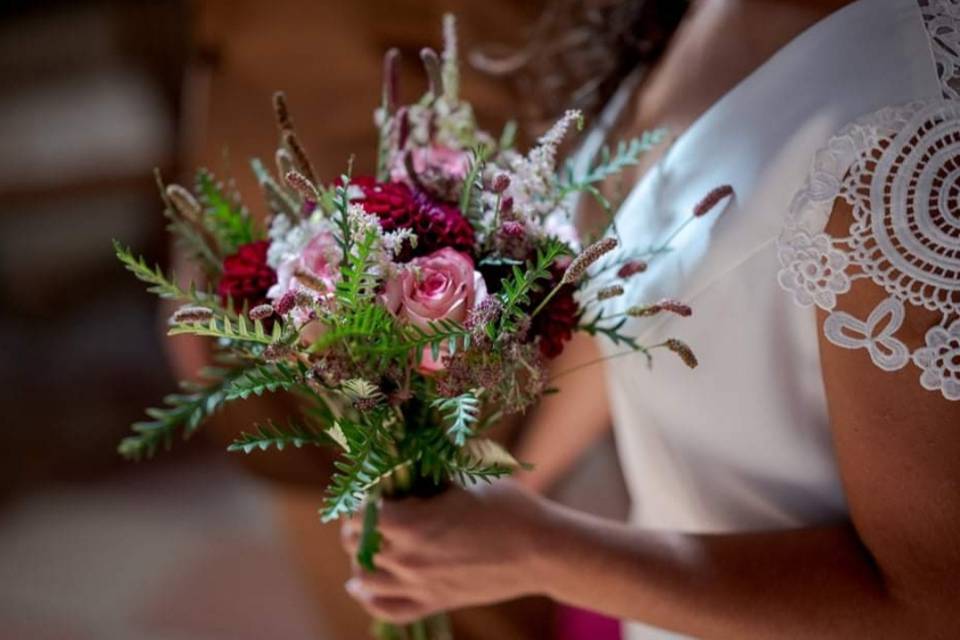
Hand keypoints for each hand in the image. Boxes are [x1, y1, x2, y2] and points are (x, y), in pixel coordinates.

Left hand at [340, 480, 546, 623]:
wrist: (543, 550)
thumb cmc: (508, 506)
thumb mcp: (467, 477)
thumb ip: (431, 470)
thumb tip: (407, 454)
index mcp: (414, 524)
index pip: (361, 513)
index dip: (359, 497)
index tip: (368, 488)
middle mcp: (410, 559)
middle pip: (356, 546)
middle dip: (355, 526)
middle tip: (367, 512)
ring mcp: (421, 585)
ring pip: (365, 580)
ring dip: (359, 560)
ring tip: (363, 545)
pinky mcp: (436, 603)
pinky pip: (389, 610)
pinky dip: (369, 599)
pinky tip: (362, 586)